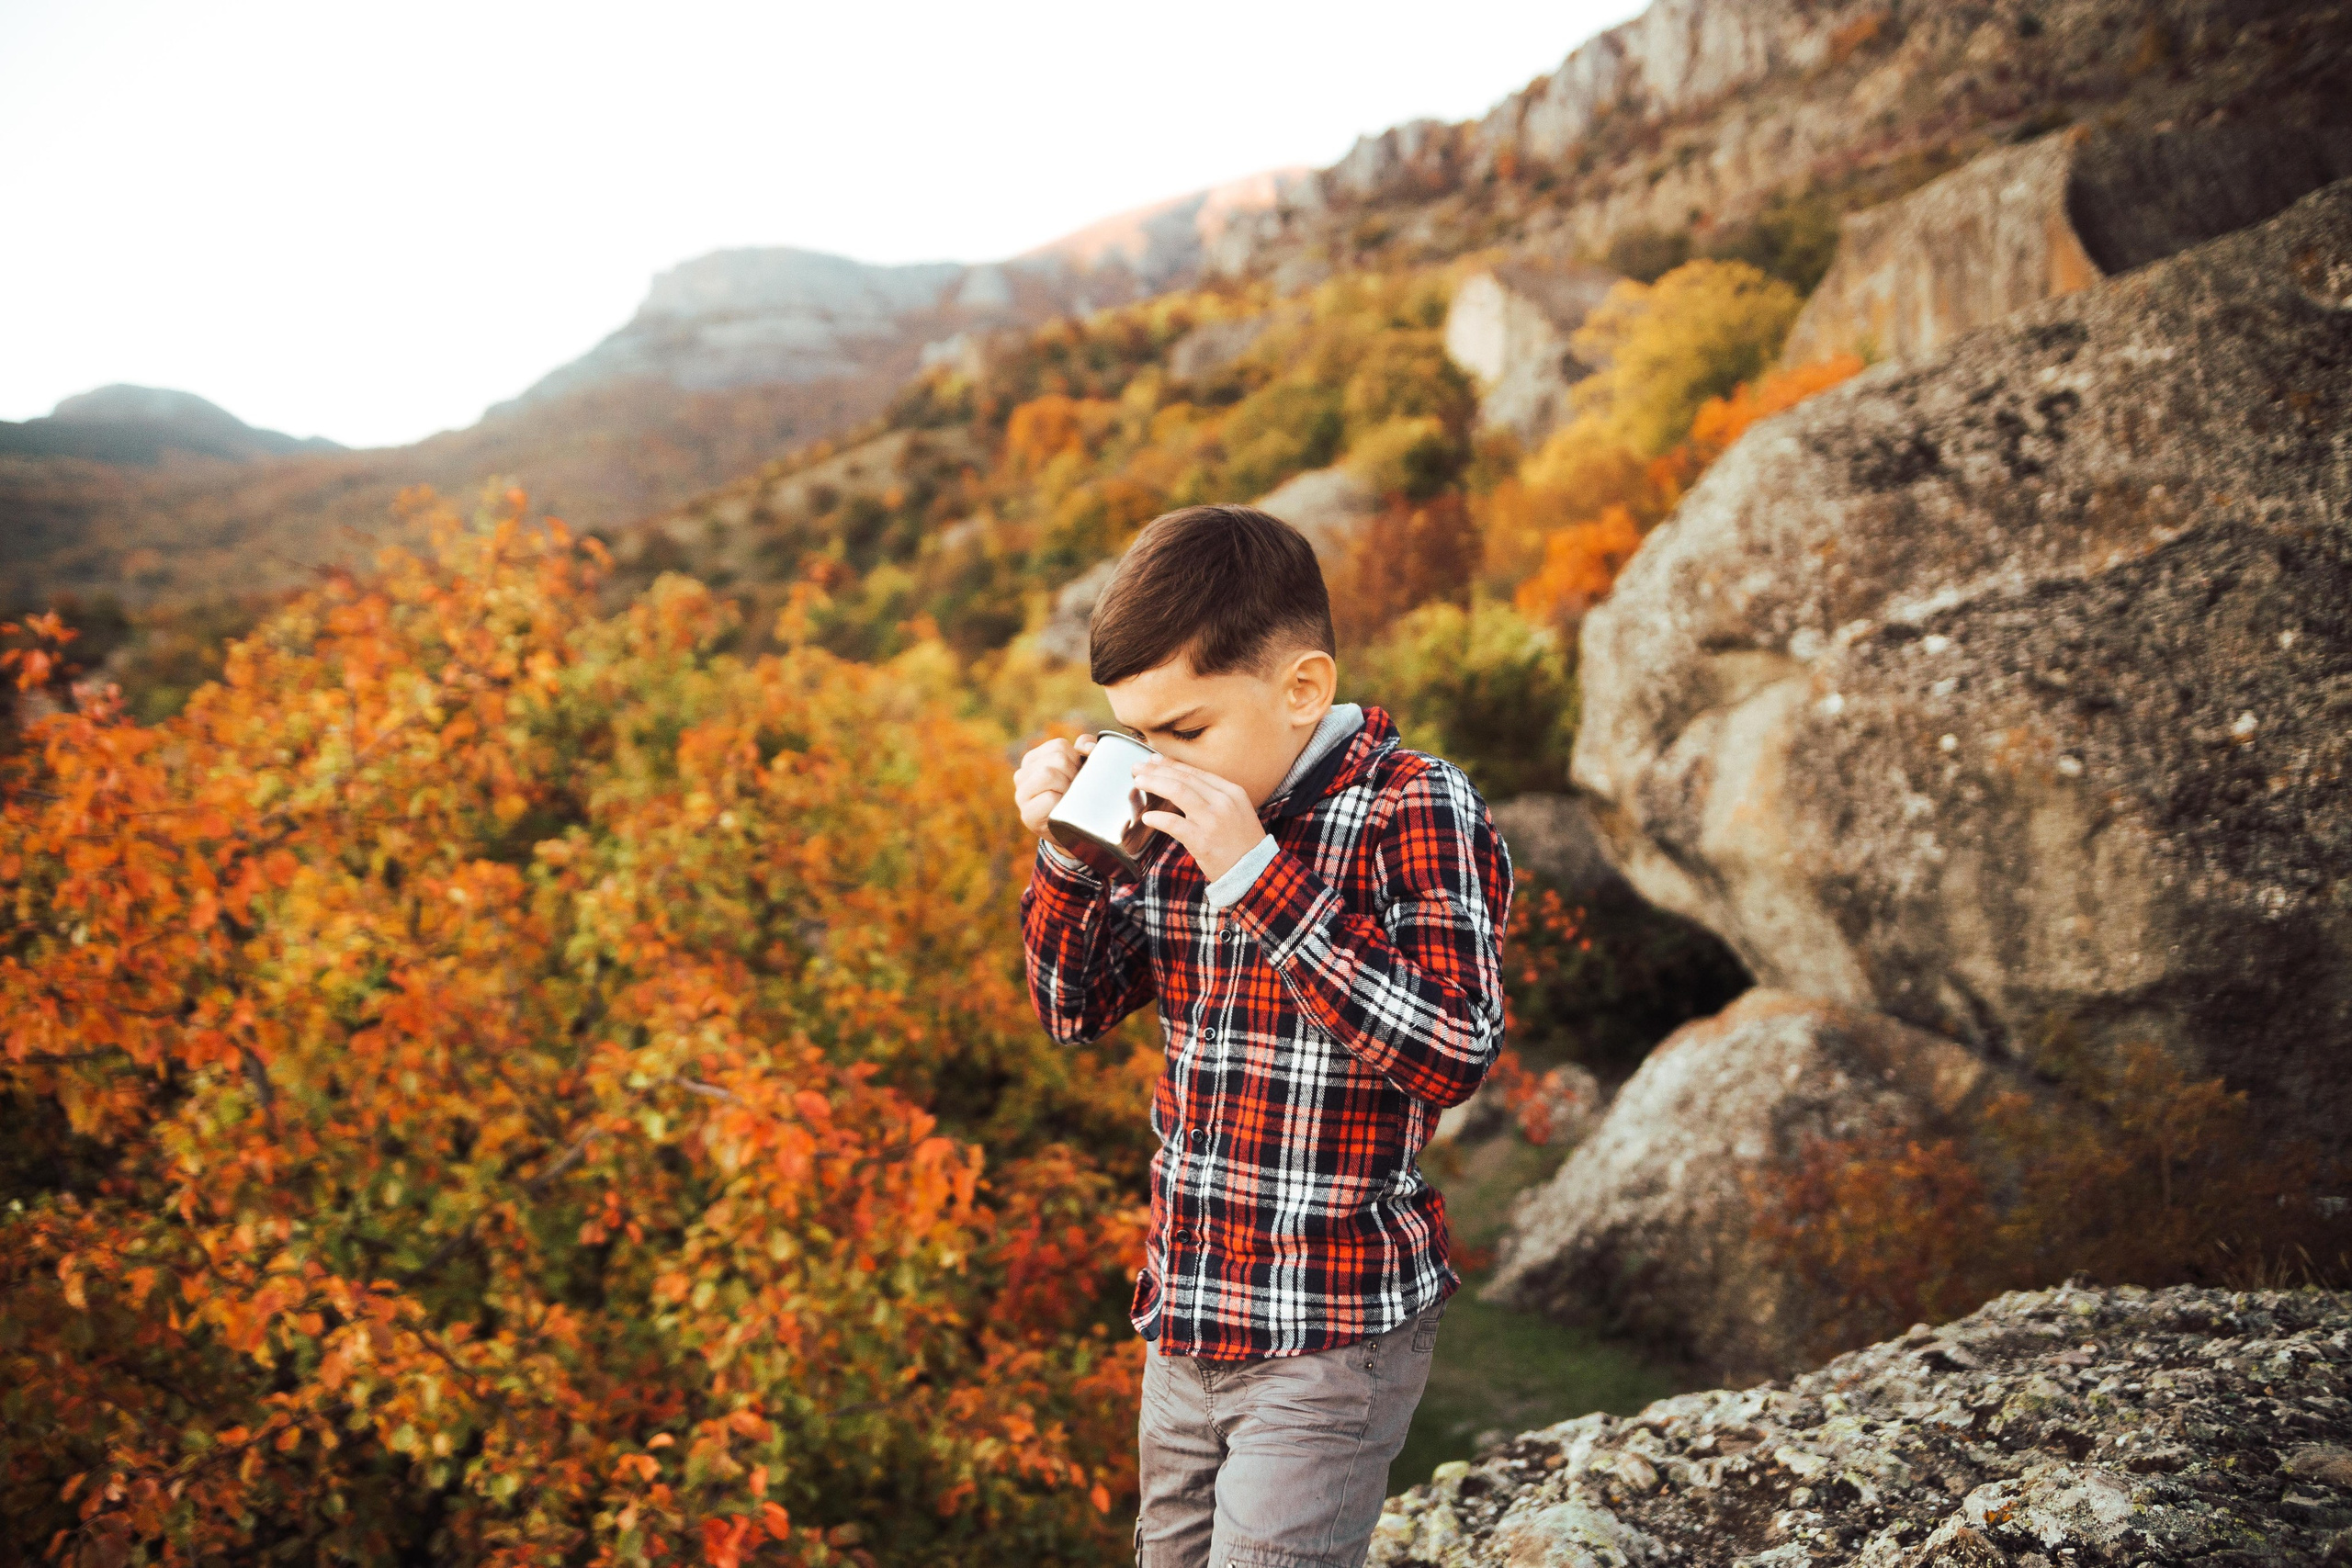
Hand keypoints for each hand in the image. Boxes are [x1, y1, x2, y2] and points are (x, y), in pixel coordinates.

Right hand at [1013, 733, 1097, 837]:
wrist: (1072, 830)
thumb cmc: (1074, 794)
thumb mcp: (1079, 767)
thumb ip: (1083, 749)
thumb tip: (1089, 747)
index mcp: (1032, 760)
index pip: (1059, 746)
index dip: (1076, 760)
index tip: (1076, 775)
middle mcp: (1022, 775)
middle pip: (1057, 759)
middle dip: (1073, 774)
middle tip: (1073, 790)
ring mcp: (1021, 795)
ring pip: (1049, 774)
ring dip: (1067, 787)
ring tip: (1068, 798)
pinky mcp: (1027, 815)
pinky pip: (1050, 797)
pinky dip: (1062, 803)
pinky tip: (1062, 810)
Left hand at [1131, 757, 1267, 883]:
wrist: (1256, 872)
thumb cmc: (1242, 844)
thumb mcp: (1236, 811)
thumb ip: (1213, 797)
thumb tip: (1182, 783)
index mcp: (1232, 791)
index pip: (1195, 772)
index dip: (1171, 764)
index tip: (1154, 761)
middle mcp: (1223, 801)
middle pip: (1184, 778)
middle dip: (1157, 770)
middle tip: (1137, 768)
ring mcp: (1213, 820)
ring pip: (1178, 791)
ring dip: (1154, 783)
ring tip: (1138, 782)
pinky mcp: (1202, 840)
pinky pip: (1174, 823)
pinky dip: (1157, 818)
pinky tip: (1147, 818)